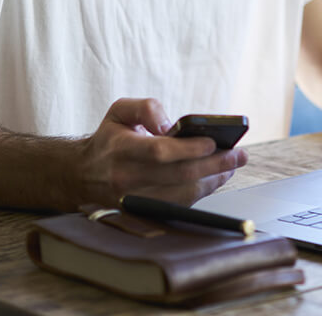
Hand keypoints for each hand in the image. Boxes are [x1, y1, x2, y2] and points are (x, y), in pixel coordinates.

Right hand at [71, 98, 247, 208]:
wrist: (83, 175)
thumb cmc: (109, 139)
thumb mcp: (120, 111)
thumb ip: (146, 107)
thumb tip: (170, 124)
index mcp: (120, 150)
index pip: (158, 152)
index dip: (188, 149)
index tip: (212, 142)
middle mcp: (126, 178)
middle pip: (179, 176)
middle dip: (214, 165)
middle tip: (239, 155)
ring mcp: (135, 200)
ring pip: (183, 195)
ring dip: (213, 180)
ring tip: (232, 166)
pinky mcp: (144, 213)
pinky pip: (180, 205)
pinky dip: (202, 192)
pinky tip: (215, 178)